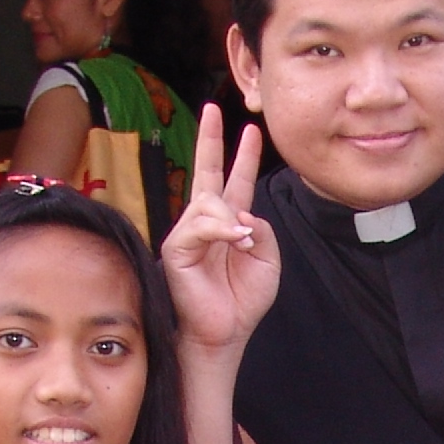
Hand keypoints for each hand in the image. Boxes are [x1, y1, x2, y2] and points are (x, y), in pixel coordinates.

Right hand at [159, 104, 279, 356]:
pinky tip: (235, 241)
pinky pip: (198, 225)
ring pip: (208, 202)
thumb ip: (263, 229)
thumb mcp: (267, 259)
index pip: (234, 181)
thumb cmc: (242, 301)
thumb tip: (243, 212)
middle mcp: (205, 223)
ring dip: (231, 218)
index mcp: (229, 224)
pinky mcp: (176, 249)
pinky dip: (221, 230)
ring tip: (242, 241)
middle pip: (206, 172)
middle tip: (213, 110)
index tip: (249, 130)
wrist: (224, 333)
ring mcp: (187, 234)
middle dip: (211, 140)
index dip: (243, 156)